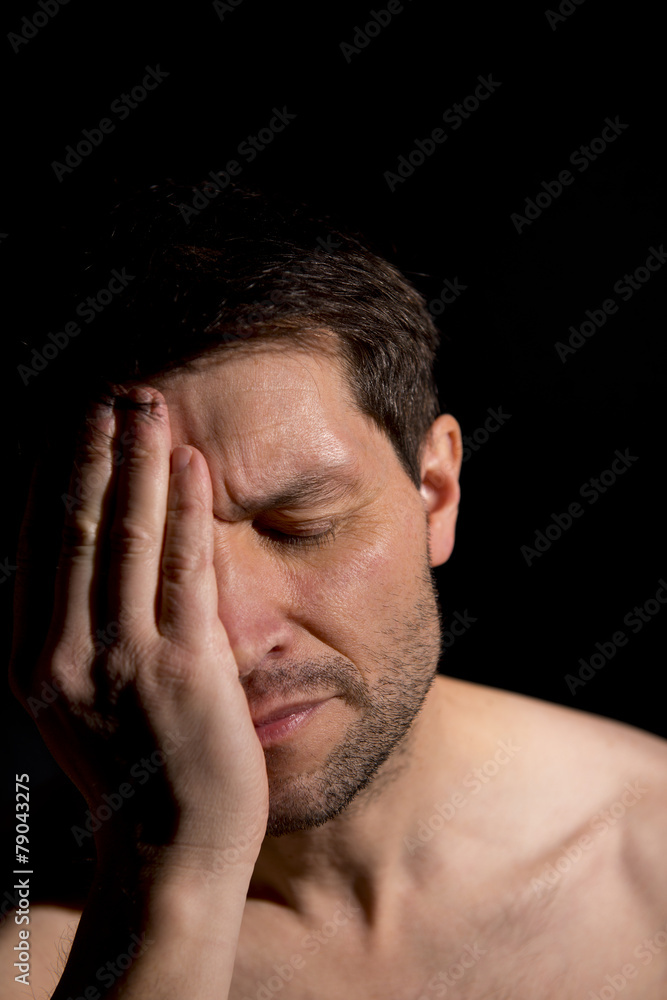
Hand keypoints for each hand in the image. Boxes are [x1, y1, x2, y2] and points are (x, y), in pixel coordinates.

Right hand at [9, 386, 268, 874]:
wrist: (169, 856)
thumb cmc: (135, 775)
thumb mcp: (80, 705)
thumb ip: (75, 637)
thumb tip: (82, 566)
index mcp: (35, 659)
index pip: (40, 544)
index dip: (53, 474)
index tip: (65, 421)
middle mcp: (66, 653)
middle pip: (77, 527)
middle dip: (93, 451)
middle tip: (109, 390)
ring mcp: (124, 660)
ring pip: (126, 537)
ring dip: (136, 462)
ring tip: (145, 404)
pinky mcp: (184, 669)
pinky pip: (185, 571)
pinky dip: (186, 511)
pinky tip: (191, 464)